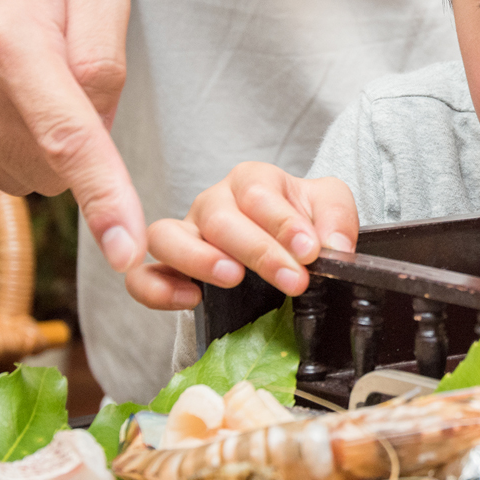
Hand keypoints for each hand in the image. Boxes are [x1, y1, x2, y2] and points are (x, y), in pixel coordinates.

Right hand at [0, 0, 145, 270]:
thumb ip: (107, 57)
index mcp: (7, 37)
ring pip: (9, 180)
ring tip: (11, 77)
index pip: (64, 136)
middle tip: (55, 78)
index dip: (102, 195)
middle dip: (70, 142)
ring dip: (28, 145)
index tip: (126, 250)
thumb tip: (96, 131)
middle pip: (45, 169)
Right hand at [129, 162, 360, 308]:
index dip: (283, 223)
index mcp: (251, 180)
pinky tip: (190, 299)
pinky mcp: (169, 269)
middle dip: (258, 250)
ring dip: (198, 258)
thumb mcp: (330, 210)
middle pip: (219, 216)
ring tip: (232, 277)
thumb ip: (336, 219)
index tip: (310, 252)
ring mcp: (186, 234)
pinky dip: (157, 288)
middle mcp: (213, 202)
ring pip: (167, 236)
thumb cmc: (305, 225)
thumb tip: (334, 246)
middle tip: (292, 279)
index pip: (257, 191)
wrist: (288, 252)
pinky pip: (143, 275)